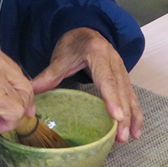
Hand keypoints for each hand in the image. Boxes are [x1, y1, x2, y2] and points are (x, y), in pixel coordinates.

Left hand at [31, 28, 142, 142]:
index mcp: (98, 54)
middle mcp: (114, 62)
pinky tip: (136, 129)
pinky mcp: (124, 77)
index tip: (116, 116)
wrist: (86, 30)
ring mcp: (122, 69)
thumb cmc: (74, 44)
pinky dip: (135, 113)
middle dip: (124, 115)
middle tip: (121, 136)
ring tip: (131, 136)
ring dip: (132, 117)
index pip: (107, 79)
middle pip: (121, 91)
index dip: (112, 99)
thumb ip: (48, 75)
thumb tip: (31, 91)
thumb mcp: (60, 58)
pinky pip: (132, 96)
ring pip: (130, 95)